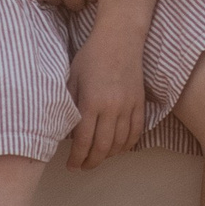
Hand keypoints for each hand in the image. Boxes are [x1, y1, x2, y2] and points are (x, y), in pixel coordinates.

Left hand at [67, 31, 145, 168]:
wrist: (119, 38)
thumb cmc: (91, 56)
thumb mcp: (72, 78)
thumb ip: (69, 105)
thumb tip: (65, 130)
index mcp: (91, 102)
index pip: (83, 141)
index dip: (76, 158)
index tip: (71, 165)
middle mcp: (111, 108)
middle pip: (102, 147)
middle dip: (91, 162)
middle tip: (82, 167)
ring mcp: (128, 106)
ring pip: (120, 143)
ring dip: (108, 156)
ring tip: (98, 159)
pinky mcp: (140, 103)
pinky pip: (136, 132)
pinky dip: (127, 145)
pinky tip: (118, 149)